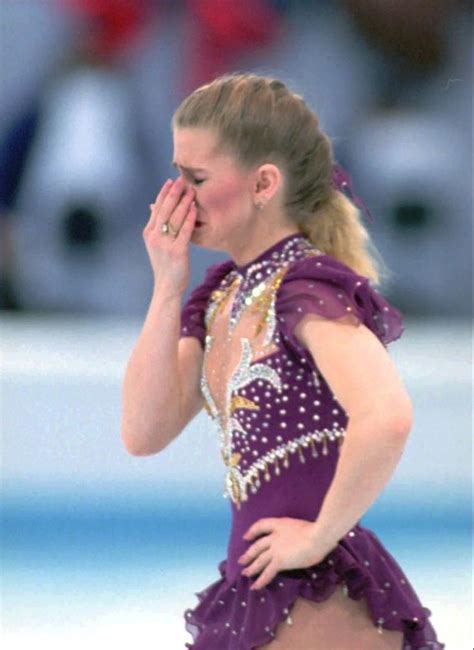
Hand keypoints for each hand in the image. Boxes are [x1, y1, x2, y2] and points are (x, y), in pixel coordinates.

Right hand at [143, 176, 196, 295]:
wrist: (167, 287)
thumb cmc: (165, 265)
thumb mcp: (157, 244)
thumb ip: (157, 225)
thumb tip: (153, 206)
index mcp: (149, 233)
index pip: (157, 208)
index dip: (164, 193)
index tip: (171, 180)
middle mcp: (155, 237)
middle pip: (165, 210)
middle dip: (174, 193)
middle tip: (182, 179)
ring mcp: (165, 244)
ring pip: (175, 218)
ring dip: (184, 202)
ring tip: (191, 190)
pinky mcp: (177, 252)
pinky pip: (184, 231)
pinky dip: (189, 218)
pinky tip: (194, 208)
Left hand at [238, 517, 336, 590]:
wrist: (317, 536)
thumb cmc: (315, 531)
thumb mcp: (301, 527)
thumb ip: (294, 533)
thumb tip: (297, 540)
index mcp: (279, 524)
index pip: (261, 525)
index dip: (252, 531)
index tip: (246, 536)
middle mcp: (274, 536)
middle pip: (257, 546)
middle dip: (249, 554)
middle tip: (241, 560)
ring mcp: (275, 549)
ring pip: (259, 560)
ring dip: (251, 568)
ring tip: (245, 573)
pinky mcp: (279, 561)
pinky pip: (267, 573)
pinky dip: (260, 581)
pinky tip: (255, 587)